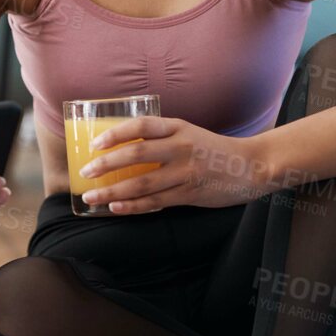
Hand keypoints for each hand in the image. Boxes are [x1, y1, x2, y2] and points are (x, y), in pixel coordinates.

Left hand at [76, 116, 276, 212]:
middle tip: (85, 173)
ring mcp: (185, 172)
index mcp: (178, 128)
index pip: (141, 126)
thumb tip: (121, 148)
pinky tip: (116, 208)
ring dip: (113, 192)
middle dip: (106, 165)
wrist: (251, 165)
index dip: (116, 134)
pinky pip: (155, 202)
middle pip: (136, 155)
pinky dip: (133, 206)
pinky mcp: (190, 194)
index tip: (95, 144)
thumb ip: (161, 138)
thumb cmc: (213, 149)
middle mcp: (181, 148)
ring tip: (92, 197)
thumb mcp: (188, 133)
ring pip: (142, 184)